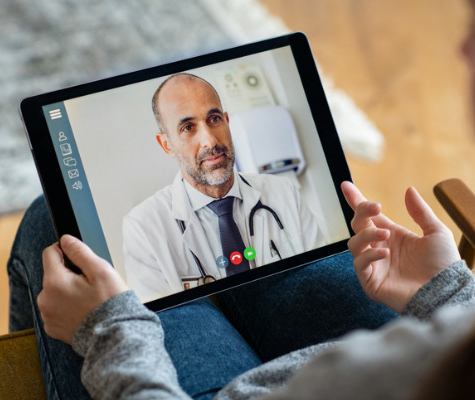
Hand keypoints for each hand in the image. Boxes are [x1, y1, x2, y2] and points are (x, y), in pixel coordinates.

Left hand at [38, 235, 127, 343]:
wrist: (113, 335)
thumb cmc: (110, 302)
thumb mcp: (100, 269)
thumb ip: (80, 252)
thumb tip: (65, 240)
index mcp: (54, 282)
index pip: (49, 253)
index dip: (64, 250)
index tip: (78, 257)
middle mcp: (45, 299)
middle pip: (53, 274)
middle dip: (69, 274)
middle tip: (91, 283)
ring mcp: (47, 315)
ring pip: (55, 292)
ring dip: (67, 291)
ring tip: (89, 299)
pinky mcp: (52, 328)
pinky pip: (57, 309)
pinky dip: (67, 308)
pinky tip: (84, 311)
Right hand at [341, 181, 460, 312]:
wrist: (446, 292)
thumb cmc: (443, 266)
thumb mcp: (436, 233)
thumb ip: (420, 211)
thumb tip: (408, 190)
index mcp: (392, 235)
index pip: (368, 216)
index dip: (356, 200)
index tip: (346, 185)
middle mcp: (379, 248)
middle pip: (358, 225)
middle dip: (362, 212)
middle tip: (375, 207)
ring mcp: (373, 265)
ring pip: (354, 243)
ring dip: (367, 235)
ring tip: (386, 235)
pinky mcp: (370, 281)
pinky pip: (359, 264)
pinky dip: (369, 256)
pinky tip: (385, 253)